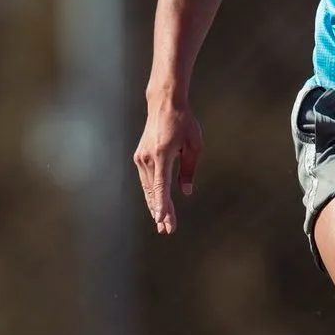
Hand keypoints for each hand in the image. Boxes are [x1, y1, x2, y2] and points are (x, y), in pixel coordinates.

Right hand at [133, 97, 202, 235]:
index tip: (163, 219)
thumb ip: (189, 170)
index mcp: (162, 154)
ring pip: (148, 188)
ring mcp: (141, 158)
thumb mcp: (194, 145)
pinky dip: (152, 195)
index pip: (161, 185)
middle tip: (167, 231)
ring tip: (162, 223)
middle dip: (161, 212)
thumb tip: (185, 192)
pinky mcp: (140, 157)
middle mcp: (148, 158)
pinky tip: (156, 206)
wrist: (164, 104)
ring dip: (155, 206)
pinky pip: (147, 181)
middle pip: (154, 191)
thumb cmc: (183, 122)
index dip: (162, 205)